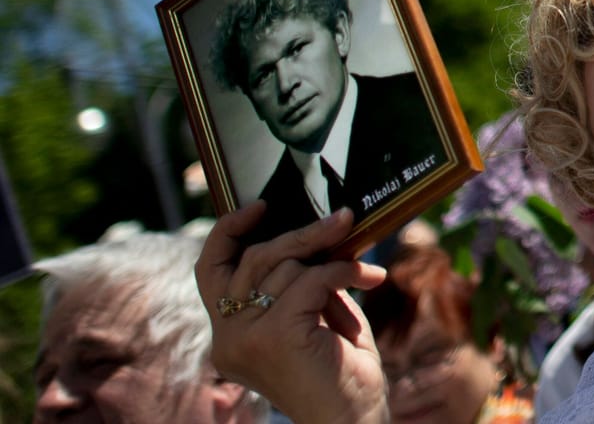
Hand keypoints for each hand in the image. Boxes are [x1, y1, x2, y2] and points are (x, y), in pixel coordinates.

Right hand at [195, 202, 389, 423]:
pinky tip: (369, 280)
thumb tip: (319, 230)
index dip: (228, 232)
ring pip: (283, 266)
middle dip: (301, 235)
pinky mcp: (276, 336)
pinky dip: (343, 272)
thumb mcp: (316, 316)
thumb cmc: (341, 372)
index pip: (210, 271)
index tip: (260, 206)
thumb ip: (304, 280)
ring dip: (331, 255)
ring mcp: (247, 338)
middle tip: (341, 220)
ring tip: (365, 267)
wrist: (353, 420)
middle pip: (252, 259)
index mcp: (229, 335)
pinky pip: (310, 280)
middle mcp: (227, 339)